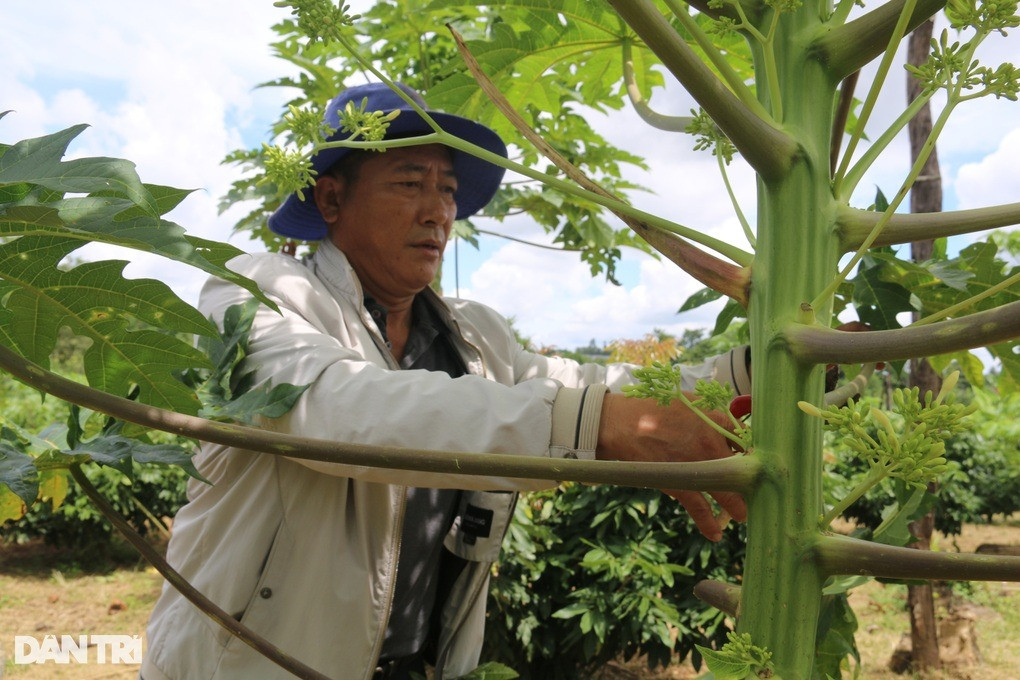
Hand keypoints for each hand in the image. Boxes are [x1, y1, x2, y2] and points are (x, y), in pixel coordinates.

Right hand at [595, 393, 746, 541]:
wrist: (622, 424)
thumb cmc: (652, 408)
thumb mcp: (687, 402)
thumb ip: (708, 414)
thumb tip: (725, 425)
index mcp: (715, 419)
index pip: (746, 438)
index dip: (750, 452)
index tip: (752, 461)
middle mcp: (712, 443)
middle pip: (743, 469)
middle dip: (750, 483)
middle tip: (753, 490)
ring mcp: (697, 465)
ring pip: (727, 493)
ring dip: (737, 507)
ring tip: (742, 514)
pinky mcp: (680, 483)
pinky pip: (700, 509)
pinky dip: (709, 524)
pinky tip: (715, 534)